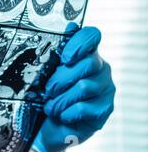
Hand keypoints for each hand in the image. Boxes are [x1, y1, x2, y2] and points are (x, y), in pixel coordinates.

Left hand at [32, 27, 114, 151]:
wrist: (48, 124)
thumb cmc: (48, 94)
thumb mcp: (45, 72)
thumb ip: (54, 52)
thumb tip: (68, 27)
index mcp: (85, 53)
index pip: (91, 35)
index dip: (79, 43)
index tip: (64, 58)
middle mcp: (100, 67)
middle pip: (87, 64)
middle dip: (61, 79)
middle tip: (48, 90)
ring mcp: (105, 87)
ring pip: (84, 87)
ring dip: (61, 99)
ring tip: (50, 106)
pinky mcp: (104, 108)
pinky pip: (85, 107)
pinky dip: (67, 112)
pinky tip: (61, 115)